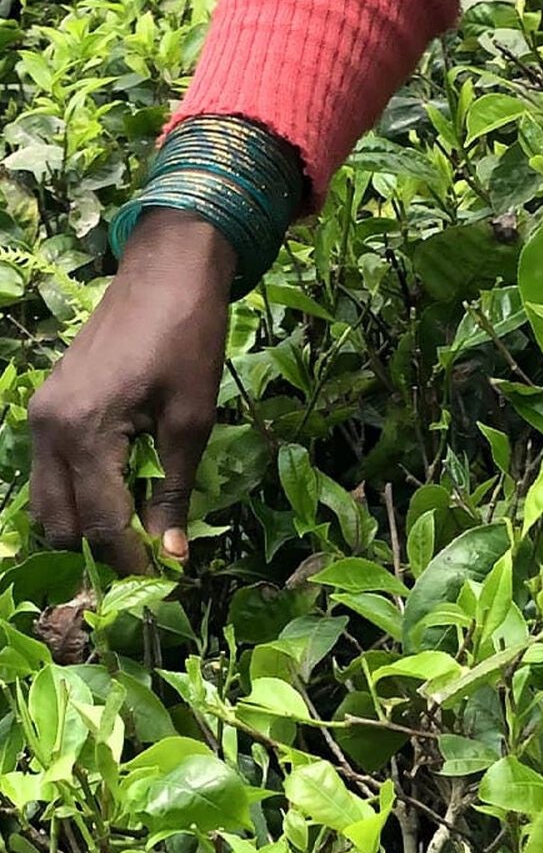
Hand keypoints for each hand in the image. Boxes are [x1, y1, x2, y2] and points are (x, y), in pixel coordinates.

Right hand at [28, 209, 234, 572]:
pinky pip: (50, 469)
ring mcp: (40, 415)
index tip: (164, 580)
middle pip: (60, 522)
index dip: (132, 559)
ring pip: (47, 499)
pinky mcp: (48, 404)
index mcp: (83, 433)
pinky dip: (78, 491)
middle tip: (151, 556)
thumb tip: (171, 554)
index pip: (100, 523)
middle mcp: (47, 429)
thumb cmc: (189, 340)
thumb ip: (175, 490)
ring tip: (137, 529)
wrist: (167, 271)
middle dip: (102, 549)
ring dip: (85, 523)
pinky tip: (119, 491)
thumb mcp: (192, 420)